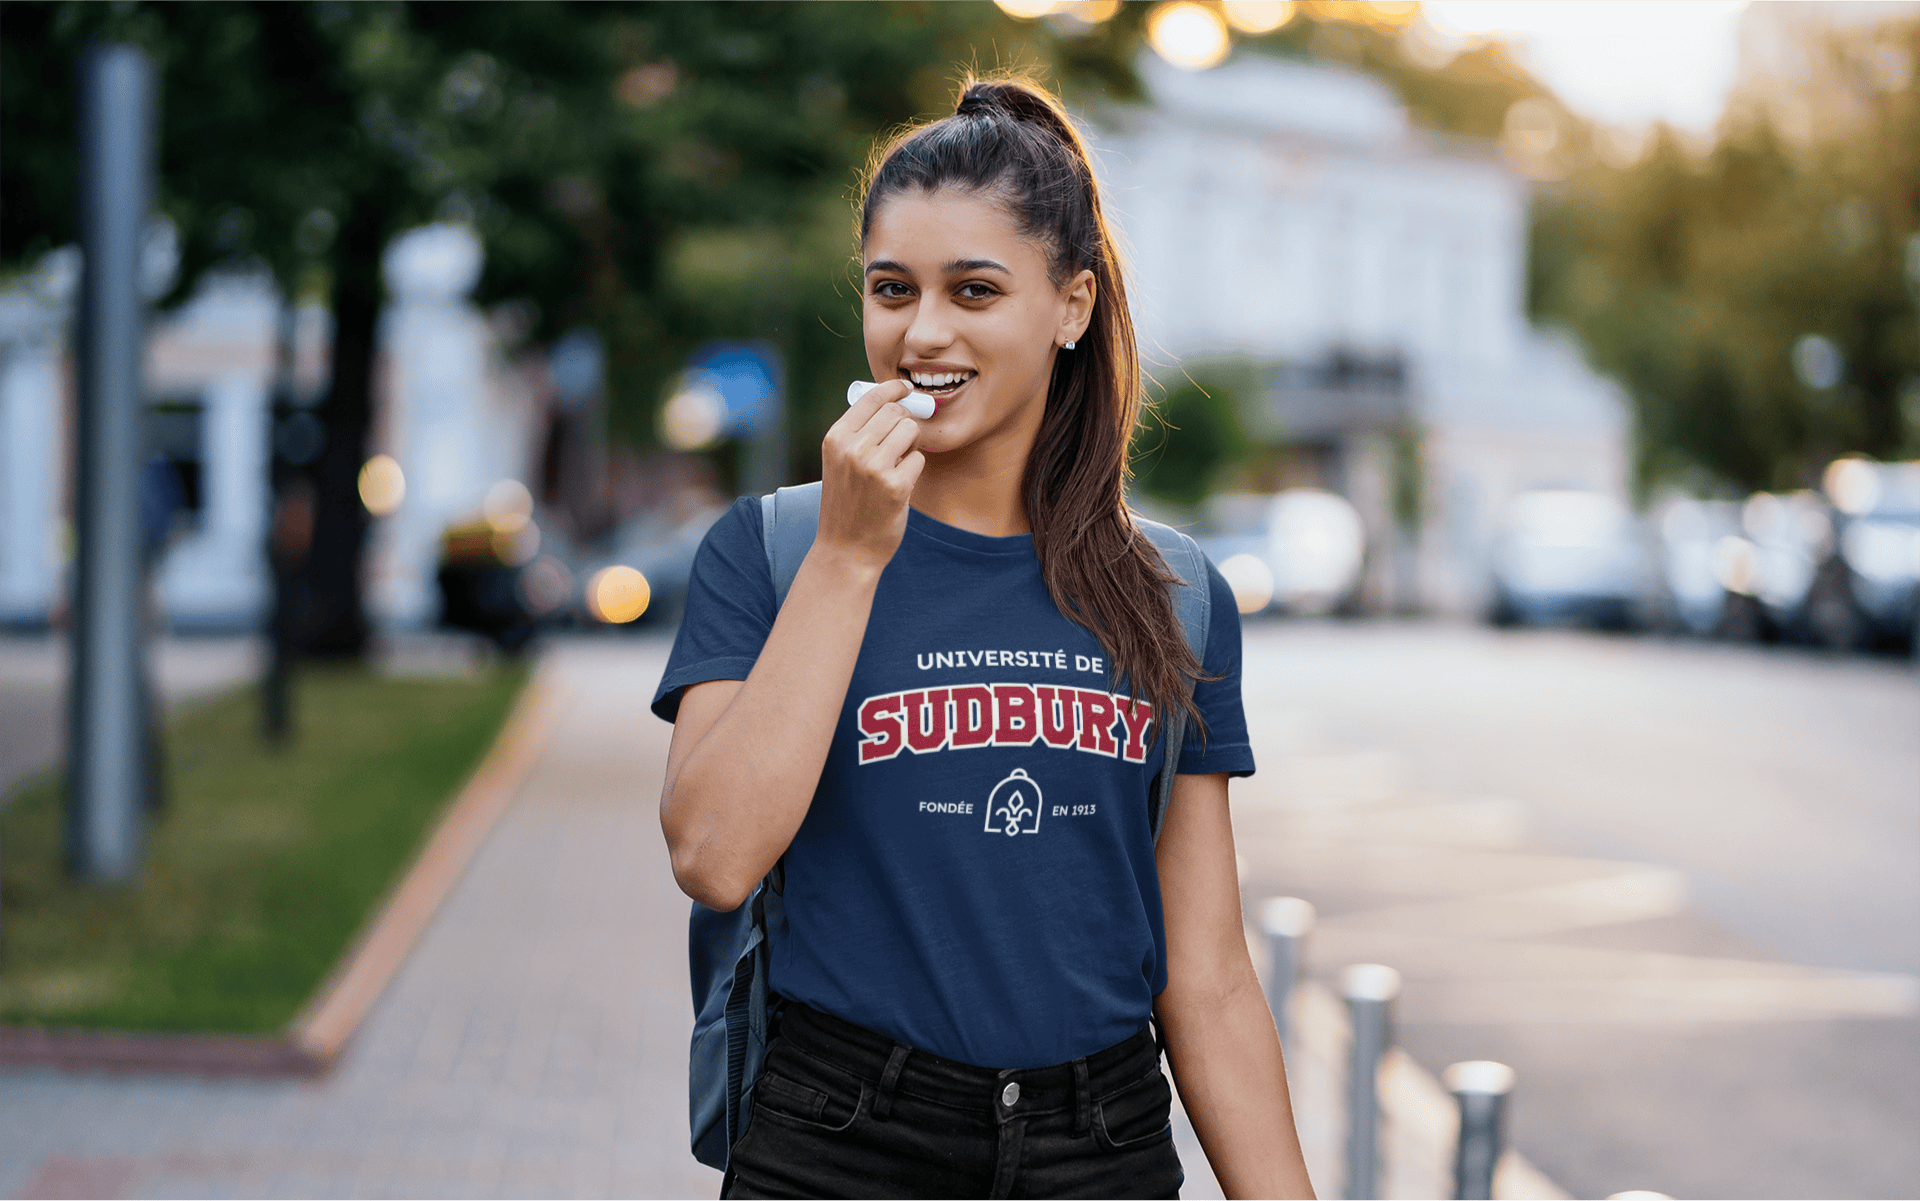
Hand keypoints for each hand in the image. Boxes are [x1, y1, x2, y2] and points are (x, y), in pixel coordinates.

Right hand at [815, 378, 923, 571]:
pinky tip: (898, 486)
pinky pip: (919, 459)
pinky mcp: (895, 486)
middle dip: (904, 424)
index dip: (894, 389)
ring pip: (911, 432)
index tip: (905, 388)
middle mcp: (852, 449)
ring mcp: (874, 467)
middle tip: (900, 445)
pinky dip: (914, 470)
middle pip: (896, 413)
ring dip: (910, 446)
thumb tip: (894, 400)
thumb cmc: (847, 503)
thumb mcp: (839, 462)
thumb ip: (859, 432)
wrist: (846, 550)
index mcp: (836, 438)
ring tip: (896, 467)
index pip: (871, 398)